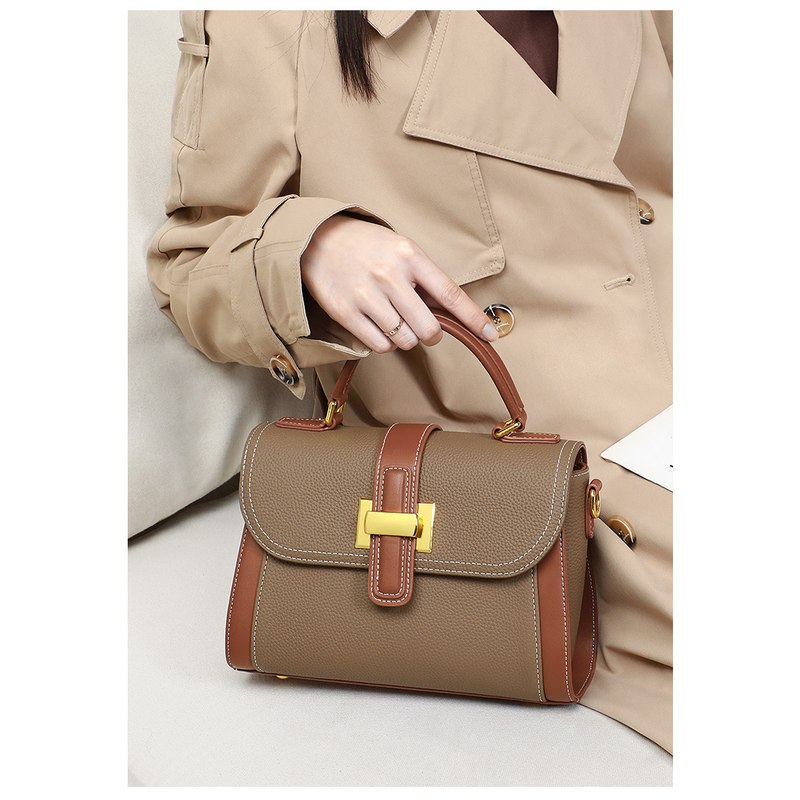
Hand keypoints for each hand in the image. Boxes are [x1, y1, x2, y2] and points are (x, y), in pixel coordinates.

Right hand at [300, 215, 498, 352]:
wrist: (318, 240)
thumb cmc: (367, 246)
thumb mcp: (401, 249)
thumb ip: (425, 279)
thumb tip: (454, 312)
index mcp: (409, 256)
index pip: (450, 293)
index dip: (473, 318)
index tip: (491, 335)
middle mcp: (389, 275)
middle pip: (428, 328)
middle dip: (431, 335)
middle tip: (423, 328)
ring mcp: (366, 295)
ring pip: (404, 341)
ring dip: (405, 339)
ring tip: (393, 320)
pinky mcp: (345, 312)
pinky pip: (379, 345)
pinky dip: (384, 343)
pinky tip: (378, 326)